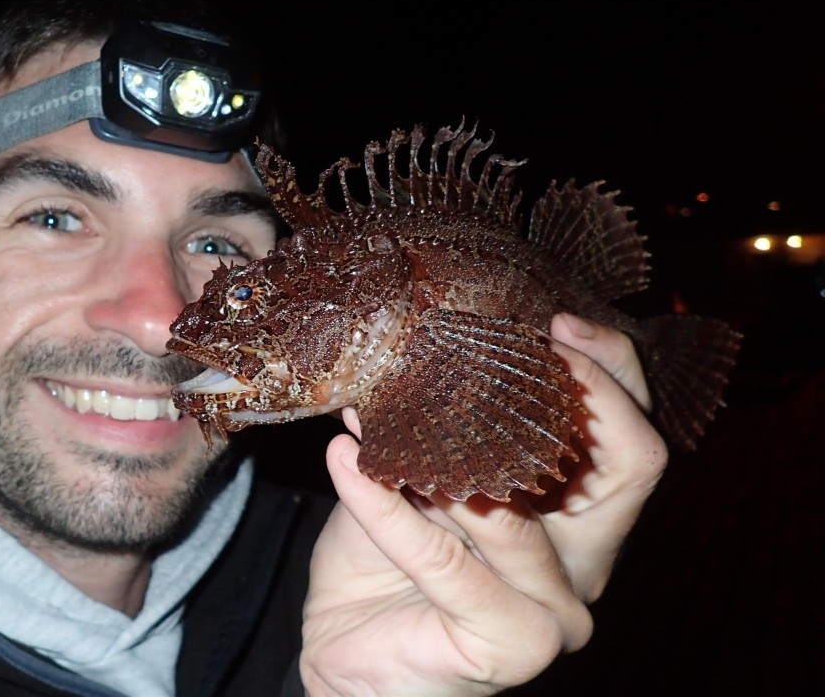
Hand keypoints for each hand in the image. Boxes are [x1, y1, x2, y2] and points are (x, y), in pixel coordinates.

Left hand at [300, 313, 667, 695]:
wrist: (348, 654)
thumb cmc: (387, 560)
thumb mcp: (420, 476)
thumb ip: (438, 427)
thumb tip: (416, 346)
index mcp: (580, 520)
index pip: (633, 440)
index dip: (610, 374)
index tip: (554, 323)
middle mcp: (587, 566)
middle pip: (631, 467)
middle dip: (581, 391)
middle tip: (514, 343)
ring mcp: (557, 612)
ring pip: (513, 510)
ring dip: (436, 458)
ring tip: (373, 412)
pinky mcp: (511, 645)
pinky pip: (440, 556)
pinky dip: (382, 504)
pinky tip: (343, 460)